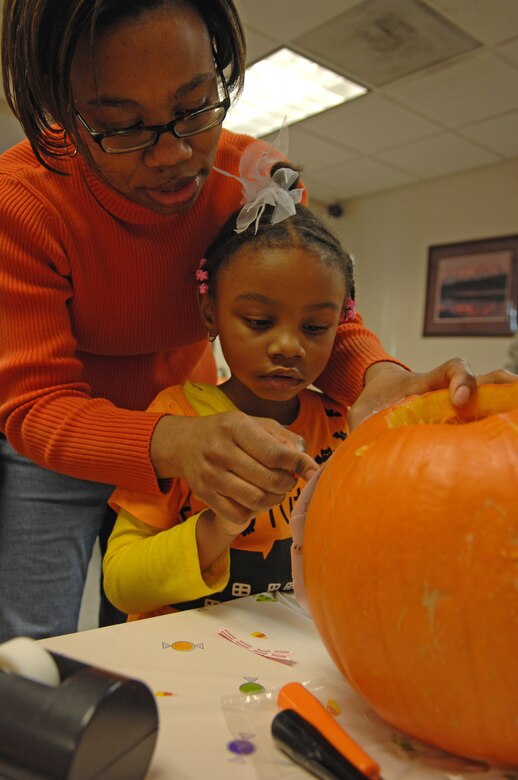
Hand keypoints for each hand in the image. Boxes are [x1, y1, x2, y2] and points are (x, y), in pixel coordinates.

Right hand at [150, 411, 318, 523]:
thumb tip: (307, 462)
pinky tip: (258, 499)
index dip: (298, 464)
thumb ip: (283, 437)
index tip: (312, 470)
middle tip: (289, 479)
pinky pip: (239, 513)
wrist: (184, 443)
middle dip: (288, 483)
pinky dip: (256, 511)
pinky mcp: (204, 494)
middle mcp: (220, 450)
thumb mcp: (253, 422)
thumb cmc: (228, 432)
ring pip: (256, 499)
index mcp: (235, 427)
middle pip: (268, 479)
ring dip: (275, 499)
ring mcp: (210, 475)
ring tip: (277, 490)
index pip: (274, 453)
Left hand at [347, 358, 517, 430]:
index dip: (462, 379)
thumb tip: (352, 450)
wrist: (380, 399)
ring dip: (507, 400)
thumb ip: (361, 424)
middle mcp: (450, 390)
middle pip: (487, 379)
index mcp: (428, 383)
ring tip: (516, 417)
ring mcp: (462, 405)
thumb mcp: (363, 411)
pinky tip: (509, 437)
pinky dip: (501, 419)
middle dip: (499, 387)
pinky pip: (487, 417)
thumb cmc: (375, 404)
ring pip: (494, 395)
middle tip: (510, 399)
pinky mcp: (463, 422)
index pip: (453, 368)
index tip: (458, 401)